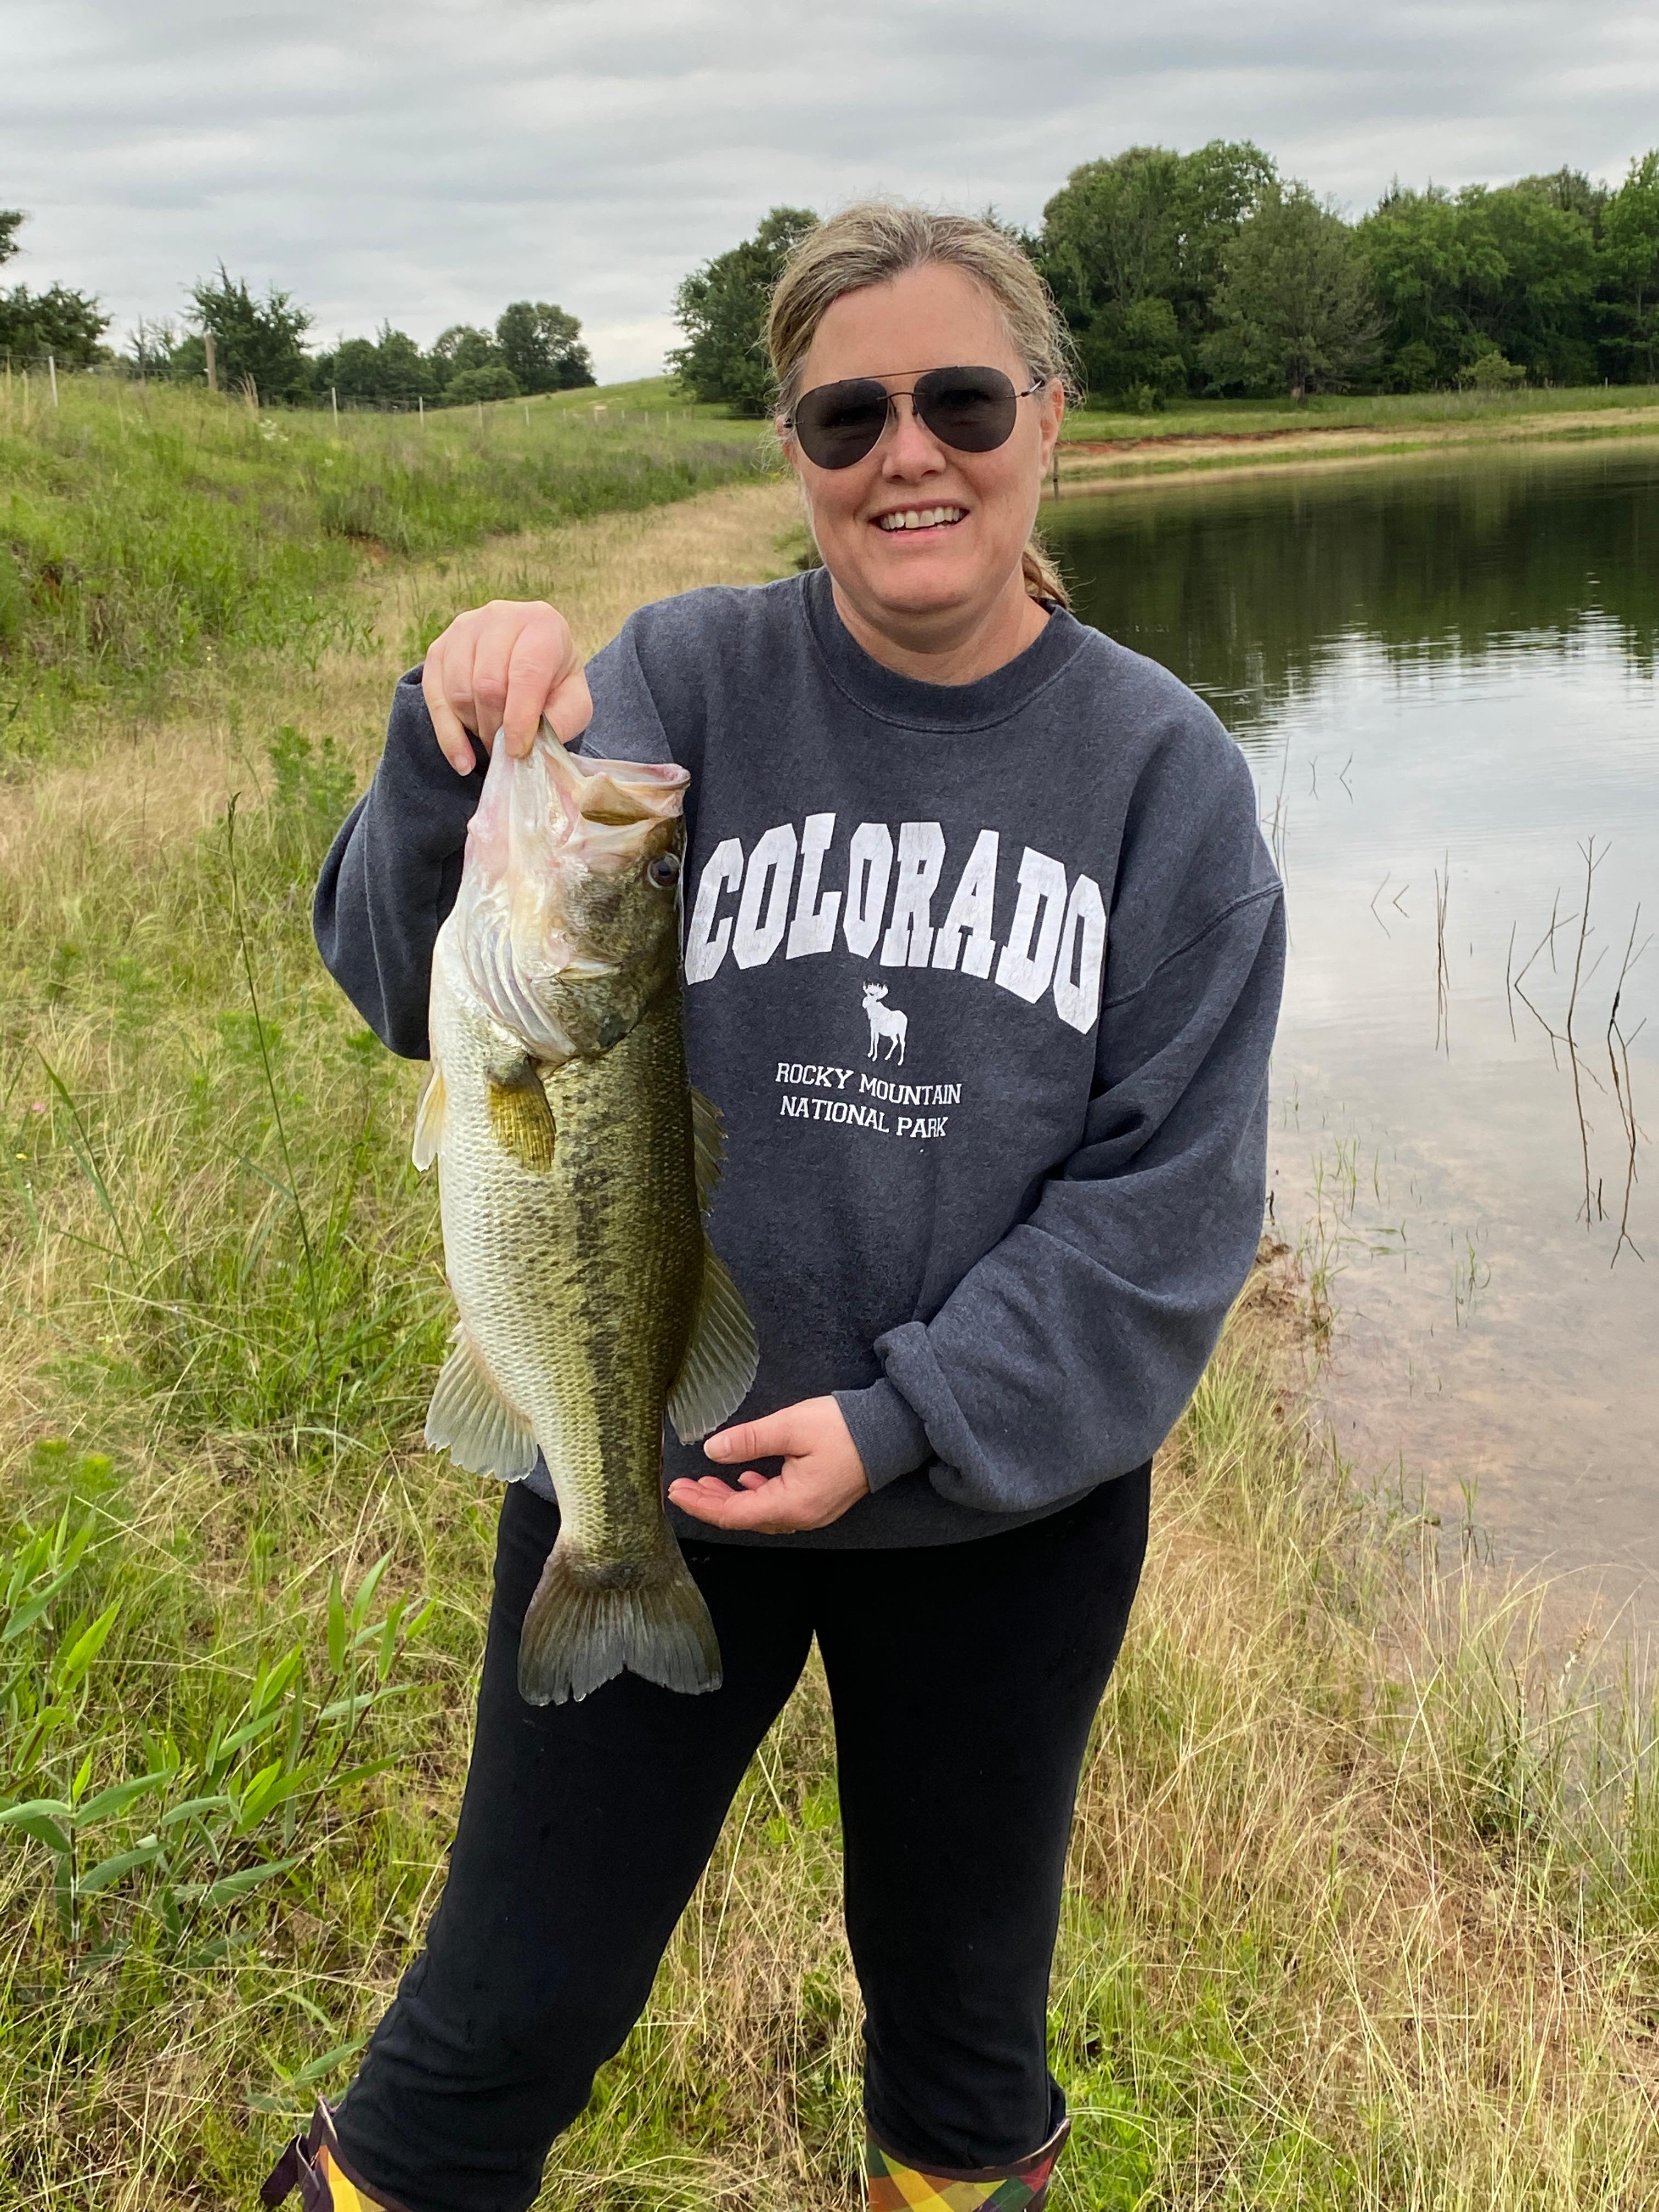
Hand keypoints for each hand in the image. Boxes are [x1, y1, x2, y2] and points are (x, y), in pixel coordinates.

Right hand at [421, 599, 593, 773]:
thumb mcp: (573, 701)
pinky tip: (463, 759)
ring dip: (475, 728)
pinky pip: (434, 696)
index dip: (519, 718)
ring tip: (493, 741)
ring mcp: (464, 628)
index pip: (525, 673)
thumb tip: (529, 745)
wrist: (529, 658)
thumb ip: (562, 720)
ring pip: (459, 691)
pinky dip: (448, 734)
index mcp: (541, 624)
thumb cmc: (554, 682)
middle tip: (506, 750)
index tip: (517, 751)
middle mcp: (500, 616)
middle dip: (496, 728)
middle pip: (488, 684)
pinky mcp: (439, 648)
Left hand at [668, 1397, 870, 1534]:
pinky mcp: (819, 1500)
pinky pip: (778, 1506)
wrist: (891, 1431)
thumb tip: (712, 1451)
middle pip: (744, 1518)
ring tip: (706, 1483)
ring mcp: (812, 1511)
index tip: (675, 1490)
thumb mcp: (790, 1426)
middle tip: (682, 1487)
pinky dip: (755, 1495)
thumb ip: (749, 1440)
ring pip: (760, 1513)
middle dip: (710, 1503)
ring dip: (731, 1499)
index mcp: (792, 1504)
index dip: (701, 1504)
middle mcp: (802, 1516)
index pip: (734, 1514)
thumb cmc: (844, 1427)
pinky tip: (746, 1479)